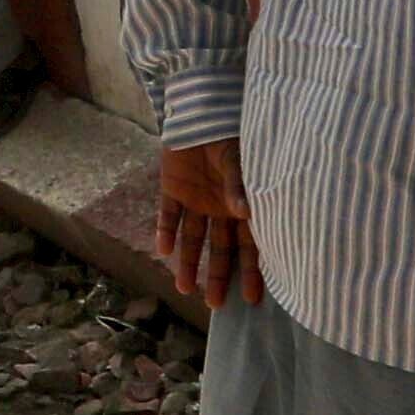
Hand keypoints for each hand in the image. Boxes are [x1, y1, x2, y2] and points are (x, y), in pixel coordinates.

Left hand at [152, 136, 261, 311]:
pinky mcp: (172, 189)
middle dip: (219, 276)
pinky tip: (162, 251)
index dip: (251, 271)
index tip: (252, 299)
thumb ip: (240, 187)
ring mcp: (196, 200)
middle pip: (220, 249)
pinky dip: (164, 231)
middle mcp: (220, 208)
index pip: (249, 245)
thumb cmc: (230, 134)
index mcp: (242, 205)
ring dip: (189, 262)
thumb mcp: (238, 161)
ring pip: (193, 239)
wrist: (200, 109)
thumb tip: (247, 214)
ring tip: (184, 289)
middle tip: (216, 305)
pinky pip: (168, 215)